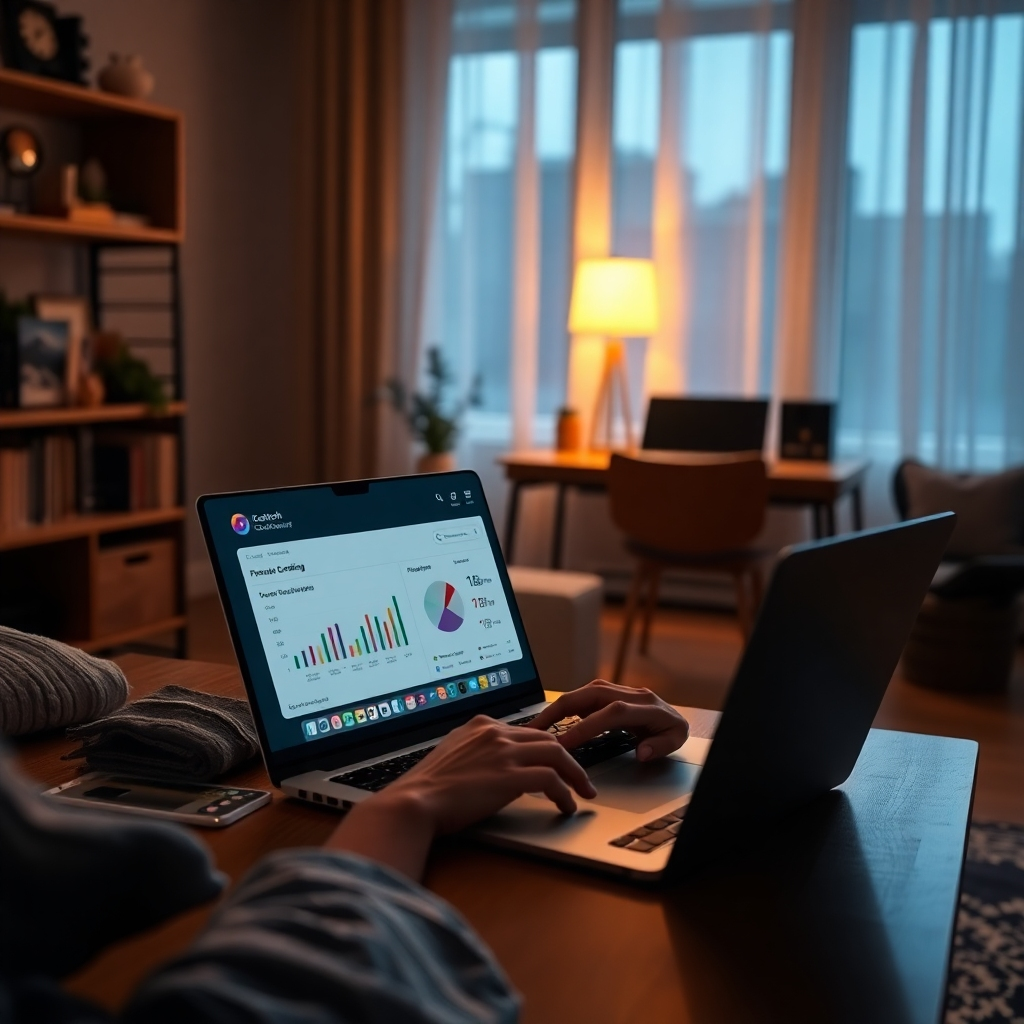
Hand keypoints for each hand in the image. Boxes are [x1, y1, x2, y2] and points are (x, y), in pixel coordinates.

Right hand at [388, 714, 596, 831]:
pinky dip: (564, 793)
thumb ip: (475, 751)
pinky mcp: (509, 776)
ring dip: (575, 774)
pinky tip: (566, 806)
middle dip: (568, 758)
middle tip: (579, 777)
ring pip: (557, 754)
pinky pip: (551, 780)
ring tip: (583, 791)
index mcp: (482, 724)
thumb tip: (490, 763)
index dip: (546, 748)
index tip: (557, 762)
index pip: (527, 730)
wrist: (413, 802)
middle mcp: (496, 733)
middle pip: (548, 738)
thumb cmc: (427, 787)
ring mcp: (503, 752)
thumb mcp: (452, 755)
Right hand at [529, 680, 688, 761]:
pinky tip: (551, 720)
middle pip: (590, 695)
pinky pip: (583, 696)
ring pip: (583, 693)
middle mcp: (629, 693)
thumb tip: (642, 752)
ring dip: (558, 707)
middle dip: (560, 709)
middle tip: (537, 728)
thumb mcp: (677, 740)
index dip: (587, 726)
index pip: (611, 713)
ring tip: (537, 724)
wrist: (674, 714)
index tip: (566, 744)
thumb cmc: (672, 728)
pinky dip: (566, 707)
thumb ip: (660, 747)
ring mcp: (617, 690)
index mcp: (645, 706)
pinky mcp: (607, 692)